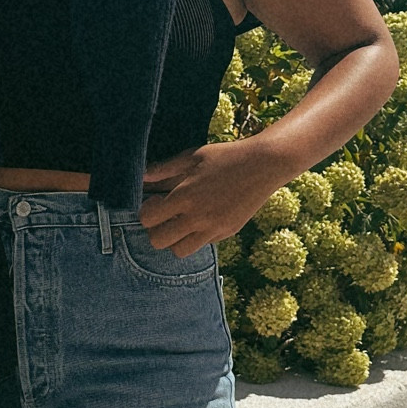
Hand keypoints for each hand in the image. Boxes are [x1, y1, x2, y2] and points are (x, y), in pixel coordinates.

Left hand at [139, 138, 289, 254]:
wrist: (264, 165)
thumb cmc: (226, 156)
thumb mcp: (193, 157)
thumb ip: (165, 169)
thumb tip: (142, 177)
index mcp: (184, 196)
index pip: (147, 219)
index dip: (146, 212)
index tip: (154, 202)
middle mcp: (197, 217)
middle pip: (158, 241)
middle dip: (156, 230)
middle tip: (164, 217)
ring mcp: (214, 228)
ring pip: (180, 251)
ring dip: (175, 239)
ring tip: (181, 223)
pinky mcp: (227, 232)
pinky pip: (202, 244)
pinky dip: (197, 236)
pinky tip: (203, 218)